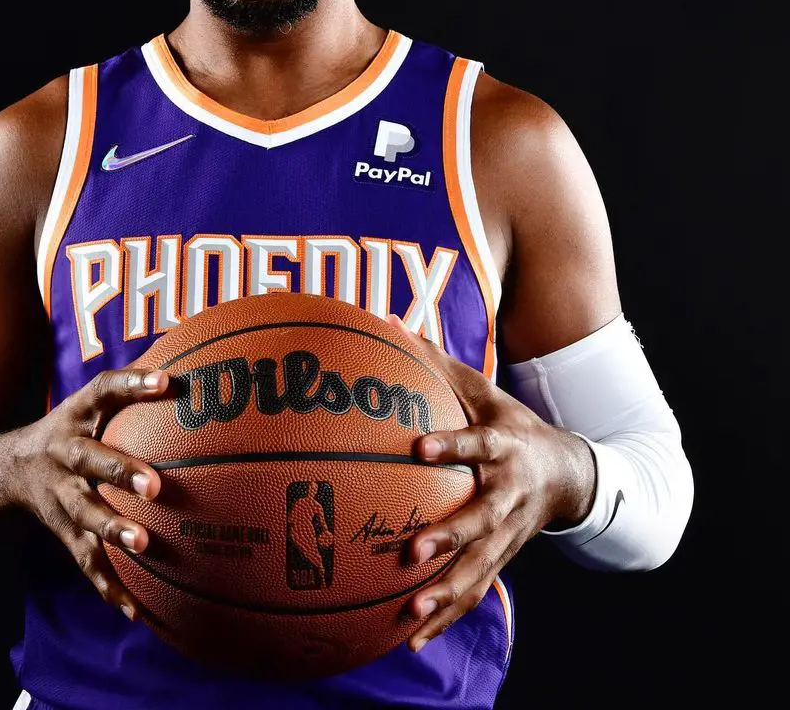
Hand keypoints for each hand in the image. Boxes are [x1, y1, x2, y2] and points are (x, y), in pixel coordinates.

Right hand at [6, 366, 169, 620]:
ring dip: (112, 531)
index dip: (133, 384)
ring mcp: (61, 495)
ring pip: (84, 515)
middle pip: (90, 460)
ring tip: (143, 546)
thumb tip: (190, 367)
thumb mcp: (93, 399)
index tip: (167, 382)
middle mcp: (65, 453)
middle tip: (155, 486)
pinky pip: (85, 560)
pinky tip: (135, 609)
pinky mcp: (62, 531)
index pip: (104, 390)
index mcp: (78, 415)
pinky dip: (108, 585)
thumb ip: (135, 384)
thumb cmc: (74, 426)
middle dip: (120, 472)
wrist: (9, 468)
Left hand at [385, 315, 595, 651]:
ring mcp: (510, 534)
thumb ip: (437, 363)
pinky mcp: (504, 560)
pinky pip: (475, 591)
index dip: (452, 445)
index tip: (419, 447)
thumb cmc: (513, 426)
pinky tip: (414, 637)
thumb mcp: (485, 391)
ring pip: (480, 568)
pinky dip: (447, 616)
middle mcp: (510, 495)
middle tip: (412, 549)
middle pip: (481, 520)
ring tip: (410, 613)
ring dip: (446, 593)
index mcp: (505, 448)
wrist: (571, 474)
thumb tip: (388, 322)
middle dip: (450, 537)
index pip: (478, 445)